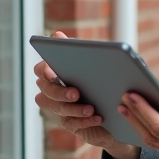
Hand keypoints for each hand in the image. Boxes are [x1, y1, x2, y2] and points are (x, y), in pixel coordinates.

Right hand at [33, 31, 140, 158]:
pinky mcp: (70, 123)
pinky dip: (85, 121)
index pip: (40, 70)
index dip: (44, 71)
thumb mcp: (92, 62)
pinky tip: (98, 118)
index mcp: (54, 73)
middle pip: (47, 92)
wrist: (117, 106)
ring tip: (91, 108)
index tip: (54, 73)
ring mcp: (59, 108)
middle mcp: (52, 91)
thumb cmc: (100, 79)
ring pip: (59, 109)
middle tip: (76, 93)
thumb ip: (74, 48)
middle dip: (60, 92)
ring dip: (74, 108)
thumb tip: (58, 34)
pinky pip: (72, 123)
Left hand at [119, 92, 158, 158]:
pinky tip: (136, 121)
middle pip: (151, 133)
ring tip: (124, 109)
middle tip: (122, 100)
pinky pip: (156, 145)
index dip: (143, 111)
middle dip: (134, 116)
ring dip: (135, 125)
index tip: (132, 97)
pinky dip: (144, 132)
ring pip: (151, 141)